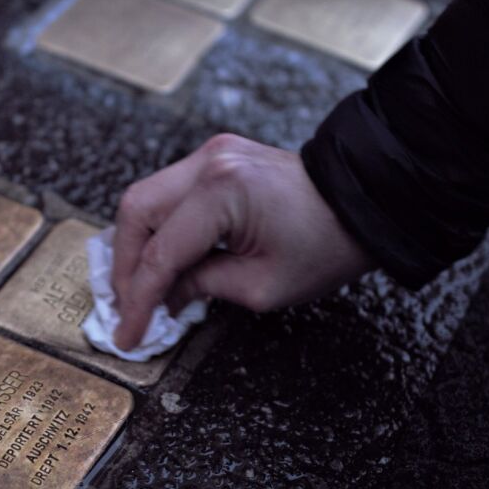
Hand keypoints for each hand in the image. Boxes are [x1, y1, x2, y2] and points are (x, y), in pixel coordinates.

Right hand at [111, 133, 374, 349]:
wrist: (364, 200)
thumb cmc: (327, 243)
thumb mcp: (263, 287)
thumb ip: (201, 288)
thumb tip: (162, 298)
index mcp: (222, 192)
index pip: (160, 254)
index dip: (138, 300)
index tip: (129, 333)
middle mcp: (208, 164)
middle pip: (135, 213)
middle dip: (124, 266)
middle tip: (127, 308)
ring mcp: (210, 155)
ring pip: (144, 199)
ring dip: (136, 246)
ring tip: (140, 288)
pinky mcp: (215, 158)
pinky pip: (167, 193)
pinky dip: (157, 228)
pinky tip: (161, 260)